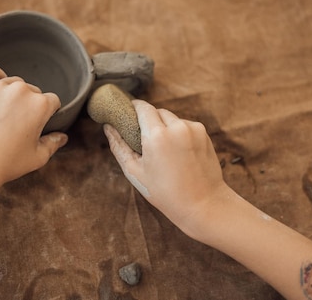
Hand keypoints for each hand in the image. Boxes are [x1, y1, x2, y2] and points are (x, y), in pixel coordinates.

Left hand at [0, 65, 67, 188]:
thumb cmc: (7, 163)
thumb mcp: (38, 157)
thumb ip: (53, 143)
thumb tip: (63, 137)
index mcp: (41, 105)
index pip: (53, 101)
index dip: (49, 114)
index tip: (40, 124)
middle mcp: (22, 91)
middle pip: (34, 91)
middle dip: (31, 105)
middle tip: (19, 124)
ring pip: (15, 83)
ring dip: (15, 94)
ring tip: (6, 114)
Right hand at [104, 100, 227, 232]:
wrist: (202, 204)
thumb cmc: (165, 193)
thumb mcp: (135, 172)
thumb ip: (119, 146)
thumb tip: (108, 127)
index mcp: (156, 136)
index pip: (143, 108)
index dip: (134, 107)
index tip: (129, 111)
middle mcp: (176, 127)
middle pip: (157, 111)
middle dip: (150, 120)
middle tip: (145, 138)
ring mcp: (192, 129)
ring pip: (172, 118)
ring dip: (165, 126)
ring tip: (164, 149)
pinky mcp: (203, 133)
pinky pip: (186, 126)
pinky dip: (179, 133)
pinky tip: (179, 152)